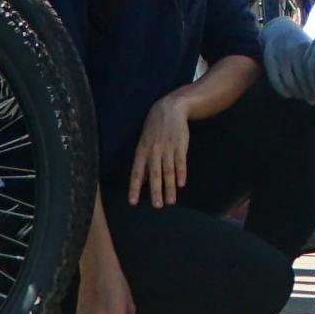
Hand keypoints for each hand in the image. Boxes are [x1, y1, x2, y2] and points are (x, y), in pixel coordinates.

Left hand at [129, 89, 194, 207]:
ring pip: (168, 170)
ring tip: (171, 201)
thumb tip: (140, 181)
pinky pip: (180, 161)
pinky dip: (181, 173)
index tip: (133, 202)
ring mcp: (168, 148)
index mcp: (142, 151)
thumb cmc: (154, 128)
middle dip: (155, 191)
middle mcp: (153, 151)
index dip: (134, 188)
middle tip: (157, 206)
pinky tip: (181, 184)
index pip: (136, 172)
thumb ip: (143, 163)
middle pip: (154, 174)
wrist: (170, 108)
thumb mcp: (144, 143)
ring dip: (170, 187)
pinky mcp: (180, 144)